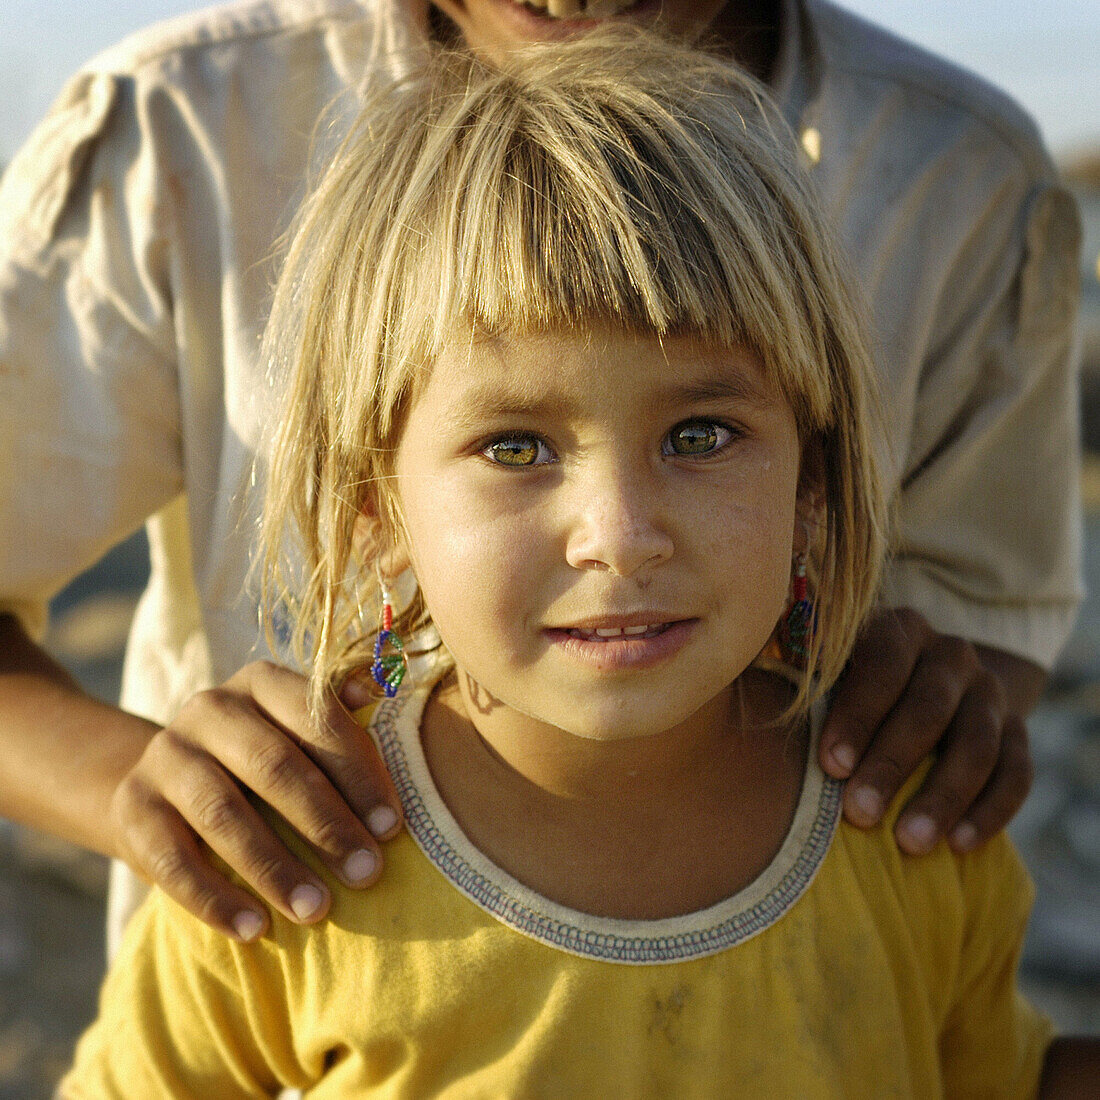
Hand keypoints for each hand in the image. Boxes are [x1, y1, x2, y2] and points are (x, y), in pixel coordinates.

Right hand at [110, 661, 402, 940]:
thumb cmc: (264, 764)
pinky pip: (172, 859)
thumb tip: (380, 688)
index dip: (359, 774)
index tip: (392, 828)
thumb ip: (344, 718)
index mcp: (262, 682)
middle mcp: (209, 708)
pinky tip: (255, 929)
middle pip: (273, 765)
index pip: (318, 720)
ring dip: (275, 868)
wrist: (168, 789)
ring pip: (223, 814)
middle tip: (367, 873)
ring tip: (317, 910)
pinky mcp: (132, 807)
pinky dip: (215, 898)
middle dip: (326, 824)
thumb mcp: (300, 734)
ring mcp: (165, 755)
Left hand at [818, 608, 1040, 855]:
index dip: (857, 716)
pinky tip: (960, 846)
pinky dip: (990, 810)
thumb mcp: (828, 676)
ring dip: (943, 796)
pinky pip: (1016, 772)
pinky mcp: (1018, 730)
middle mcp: (951, 653)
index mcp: (898, 630)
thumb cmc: (847, 691)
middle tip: (859, 814)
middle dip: (891, 764)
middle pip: (928, 708)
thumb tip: (760, 727)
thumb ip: (807, 690)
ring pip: (977, 744)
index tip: (830, 766)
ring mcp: (989, 691)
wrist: (917, 686)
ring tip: (908, 842)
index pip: (882, 665)